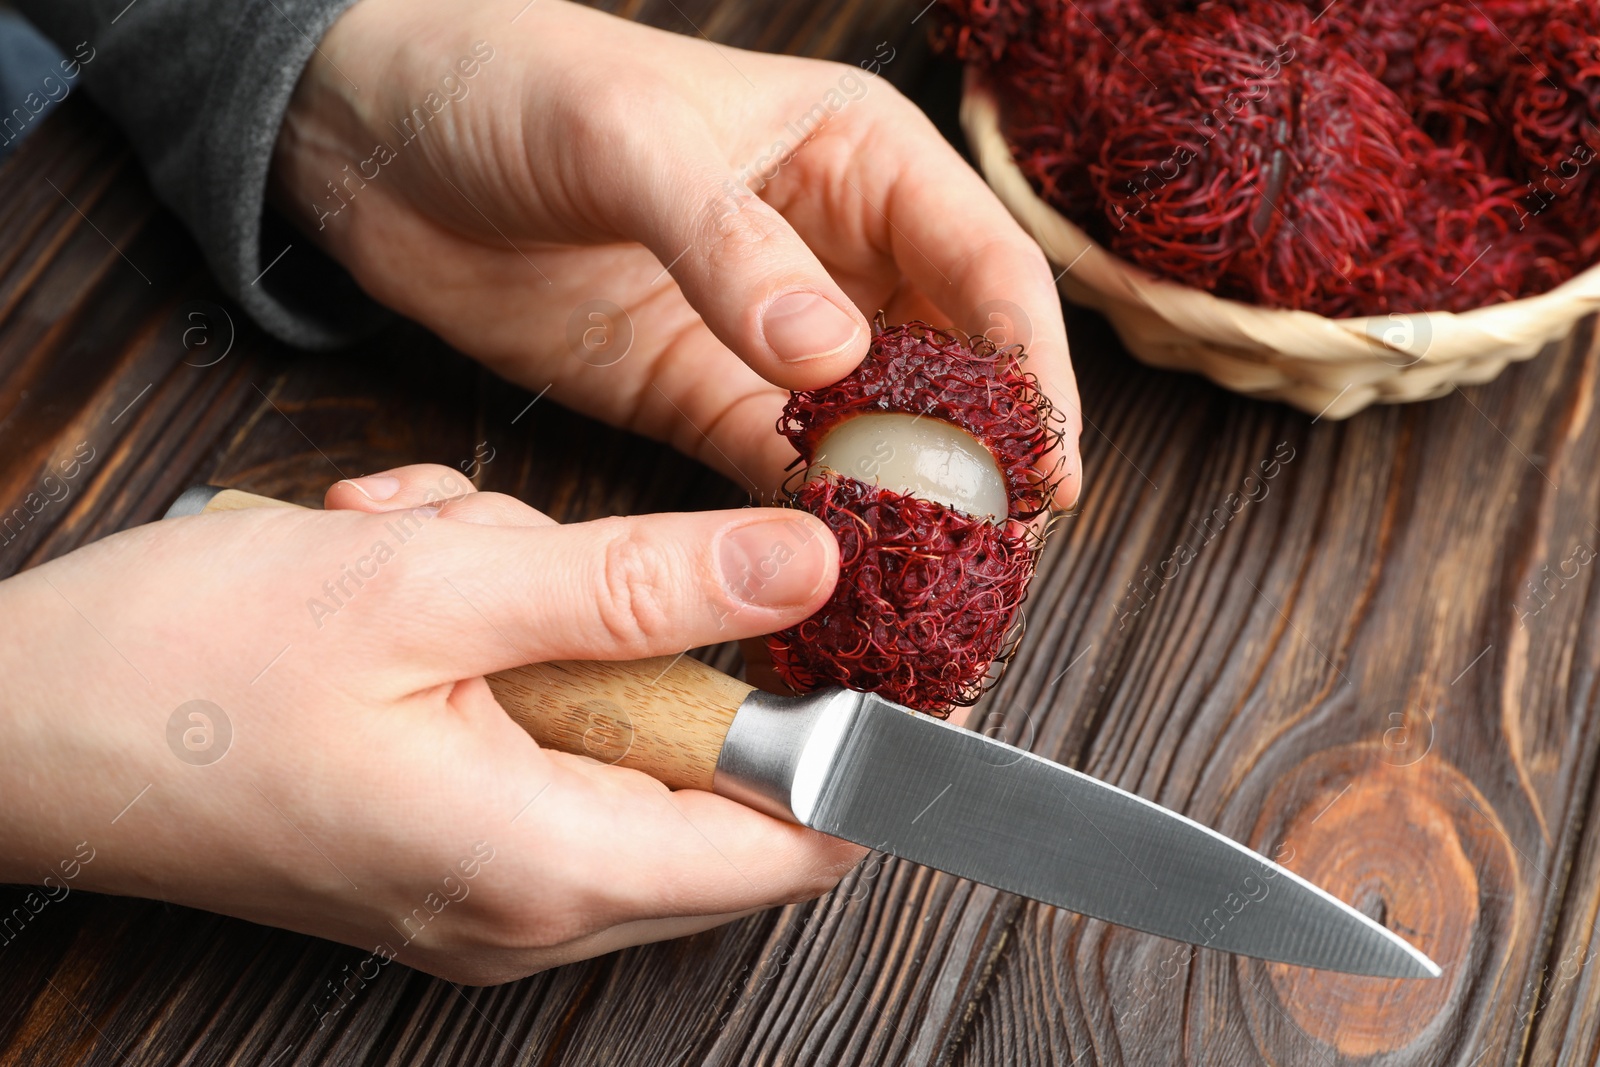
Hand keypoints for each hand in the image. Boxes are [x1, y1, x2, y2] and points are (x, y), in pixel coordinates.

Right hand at [0, 465, 859, 983]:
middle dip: (648, 634)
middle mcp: (528, 909)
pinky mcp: (443, 844)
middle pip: (701, 770)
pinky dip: (498, 642)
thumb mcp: (434, 587)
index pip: (793, 843)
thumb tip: (806, 565)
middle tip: (531, 555)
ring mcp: (481, 887)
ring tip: (427, 556)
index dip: (849, 736)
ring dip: (549, 615)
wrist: (11, 723)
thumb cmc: (184, 666)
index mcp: (547, 868)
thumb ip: (642, 584)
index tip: (849, 624)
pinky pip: (537, 731)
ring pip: (613, 728)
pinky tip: (403, 587)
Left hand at [270, 0, 1081, 503]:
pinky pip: (780, 469)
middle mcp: (833, 248)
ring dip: (909, 502)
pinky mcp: (701, 396)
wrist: (371, 142)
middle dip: (985, 455)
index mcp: (855, 155)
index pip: (983, 266)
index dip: (1029, 369)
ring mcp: (768, 333)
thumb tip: (833, 355)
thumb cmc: (505, 85)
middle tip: (1004, 549)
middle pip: (951, 363)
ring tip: (940, 582)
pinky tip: (834, 573)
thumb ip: (730, 243)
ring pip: (875, 428)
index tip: (1047, 464)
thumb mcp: (623, 138)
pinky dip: (811, 520)